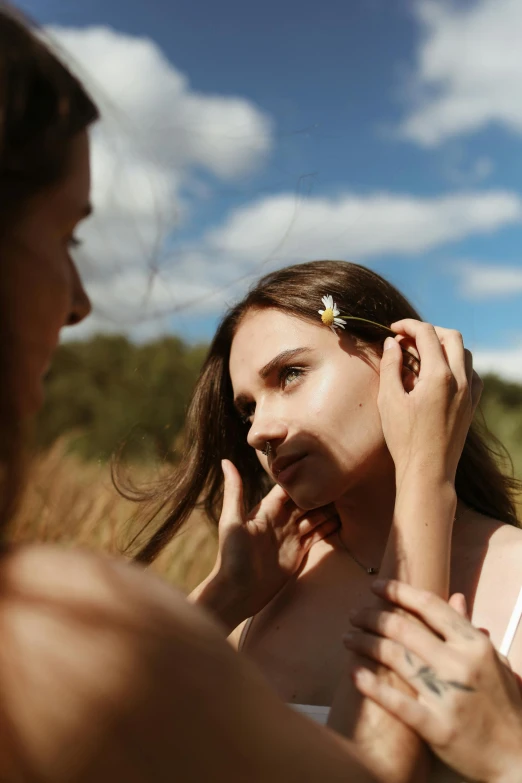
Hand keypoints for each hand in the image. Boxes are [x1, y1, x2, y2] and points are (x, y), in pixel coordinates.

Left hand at [207, 459, 338, 622]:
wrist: (237, 592)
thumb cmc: (232, 556)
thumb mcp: (232, 521)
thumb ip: (234, 491)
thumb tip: (225, 460)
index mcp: (267, 509)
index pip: (288, 488)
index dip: (302, 477)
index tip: (319, 464)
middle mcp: (281, 520)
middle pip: (305, 500)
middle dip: (320, 491)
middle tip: (341, 480)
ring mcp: (291, 536)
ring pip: (314, 517)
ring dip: (328, 508)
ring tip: (348, 497)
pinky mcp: (298, 552)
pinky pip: (317, 536)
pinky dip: (329, 528)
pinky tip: (344, 520)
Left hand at [344, 579, 521, 782]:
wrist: (517, 758)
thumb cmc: (504, 706)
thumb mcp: (494, 662)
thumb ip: (470, 630)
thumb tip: (456, 597)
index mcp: (475, 645)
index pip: (430, 606)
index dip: (399, 591)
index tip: (376, 586)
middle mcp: (460, 665)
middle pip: (404, 628)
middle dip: (372, 617)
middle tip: (354, 614)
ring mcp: (447, 696)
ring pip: (394, 657)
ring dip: (364, 643)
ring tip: (348, 638)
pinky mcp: (436, 727)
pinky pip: (396, 701)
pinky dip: (371, 685)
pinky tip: (353, 672)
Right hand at [378, 320, 482, 482]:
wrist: (428, 472)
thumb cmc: (404, 438)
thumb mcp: (389, 400)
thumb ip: (391, 366)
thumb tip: (392, 342)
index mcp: (439, 375)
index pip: (427, 334)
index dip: (408, 326)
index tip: (392, 329)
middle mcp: (460, 380)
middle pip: (451, 336)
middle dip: (428, 331)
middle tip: (406, 339)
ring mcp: (470, 393)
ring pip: (464, 353)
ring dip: (443, 346)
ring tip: (420, 356)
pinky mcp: (471, 405)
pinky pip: (471, 373)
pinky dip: (456, 365)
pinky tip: (439, 375)